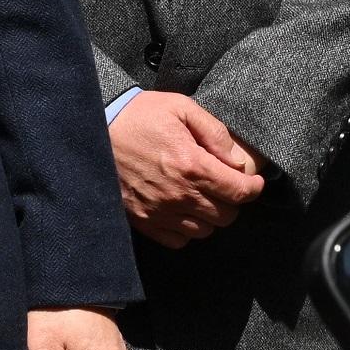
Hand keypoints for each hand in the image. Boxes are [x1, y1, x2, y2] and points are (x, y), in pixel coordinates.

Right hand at [107, 90, 261, 247]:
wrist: (95, 131)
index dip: (254, 188)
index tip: (254, 182)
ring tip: (203, 197)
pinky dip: (186, 230)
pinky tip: (183, 210)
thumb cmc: (140, 116)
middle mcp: (179, 195)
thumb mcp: (182, 108)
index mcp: (192, 165)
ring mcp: (160, 211)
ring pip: (204, 231)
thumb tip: (238, 160)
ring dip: (210, 216)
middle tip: (225, 185)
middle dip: (232, 201)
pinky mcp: (143, 221)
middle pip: (226, 215)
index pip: (240, 192)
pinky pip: (178, 240)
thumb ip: (215, 132)